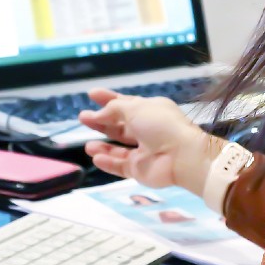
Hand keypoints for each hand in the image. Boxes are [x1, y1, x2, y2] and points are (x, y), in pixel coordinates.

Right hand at [79, 88, 225, 194]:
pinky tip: (95, 157)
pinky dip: (108, 162)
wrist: (182, 156)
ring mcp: (143, 152)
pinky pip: (120, 166)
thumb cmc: (161, 125)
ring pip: (118, 148)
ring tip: (87, 145)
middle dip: (101, 122)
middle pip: (119, 126)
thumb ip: (113, 109)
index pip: (126, 104)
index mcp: (150, 111)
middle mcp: (147, 130)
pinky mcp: (140, 170)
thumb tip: (98, 114)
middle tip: (82, 117)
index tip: (92, 94)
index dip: (108, 99)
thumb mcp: (135, 108)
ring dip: (102, 146)